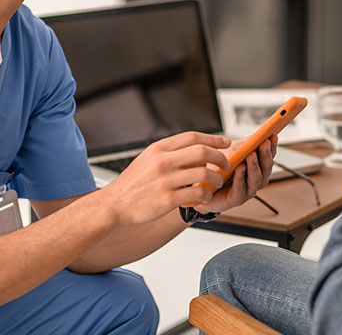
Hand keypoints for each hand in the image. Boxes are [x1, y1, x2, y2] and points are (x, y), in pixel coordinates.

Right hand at [102, 132, 230, 224]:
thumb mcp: (149, 159)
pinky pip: (196, 194)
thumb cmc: (134, 183)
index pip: (192, 137)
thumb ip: (172, 154)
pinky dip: (206, 195)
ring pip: (203, 173)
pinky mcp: (167, 199)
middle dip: (219, 157)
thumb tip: (200, 154)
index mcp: (159, 148)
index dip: (213, 139)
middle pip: (201, 152)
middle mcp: (162, 161)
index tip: (225, 143)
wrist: (115, 203)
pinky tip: (205, 197)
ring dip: (216, 178)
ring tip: (217, 182)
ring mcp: (165, 180)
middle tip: (226, 163)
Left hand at [193, 135, 277, 214]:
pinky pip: (240, 189)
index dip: (272, 148)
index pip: (268, 157)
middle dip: (265, 155)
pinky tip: (239, 169)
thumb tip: (255, 135)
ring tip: (252, 155)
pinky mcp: (236, 199)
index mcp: (257, 168)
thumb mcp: (231, 152)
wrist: (201, 187)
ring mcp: (247, 191)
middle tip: (264, 143)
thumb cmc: (217, 169)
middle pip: (266, 168)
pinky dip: (240, 178)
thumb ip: (244, 146)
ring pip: (256, 180)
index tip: (273, 137)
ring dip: (254, 166)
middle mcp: (255, 180)